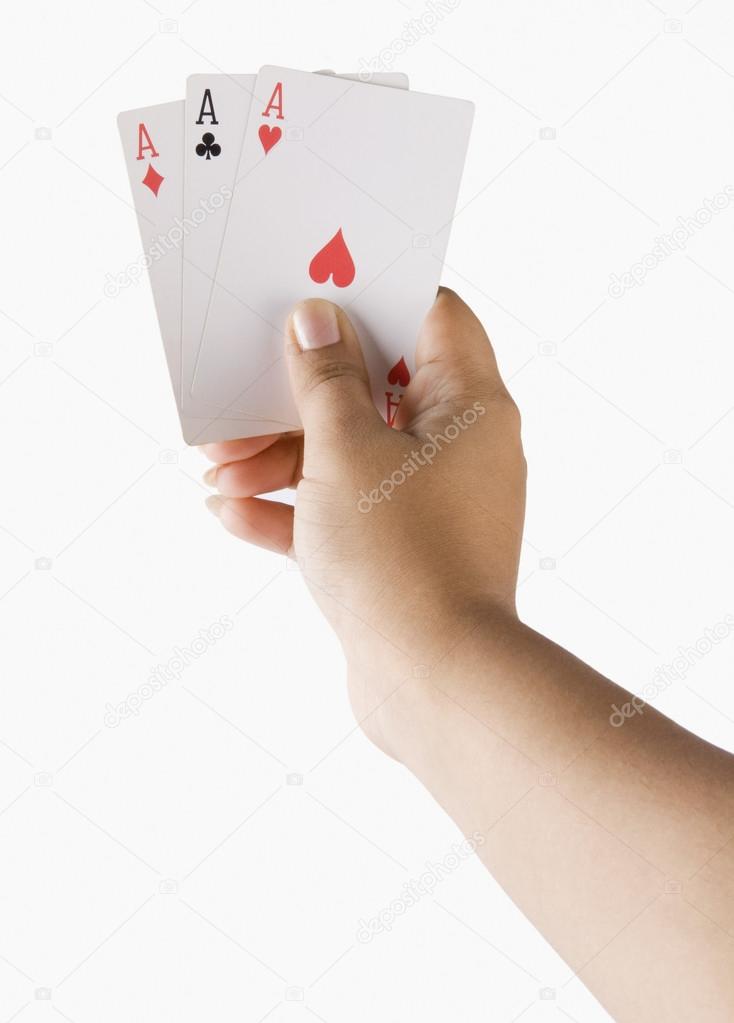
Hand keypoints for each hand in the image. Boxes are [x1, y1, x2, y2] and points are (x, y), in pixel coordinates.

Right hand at [202, 289, 525, 743]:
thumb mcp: (344, 449)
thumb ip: (324, 378)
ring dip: (282, 458)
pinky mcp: (405, 554)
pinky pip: (346, 514)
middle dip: (297, 397)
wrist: (432, 684)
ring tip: (218, 470)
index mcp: (469, 404)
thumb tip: (317, 320)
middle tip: (237, 401)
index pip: (433, 316)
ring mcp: (433, 504)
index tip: (313, 297)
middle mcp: (461, 449)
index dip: (373, 296)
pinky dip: (295, 510)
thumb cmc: (399, 555)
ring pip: (352, 455)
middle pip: (375, 390)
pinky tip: (231, 512)